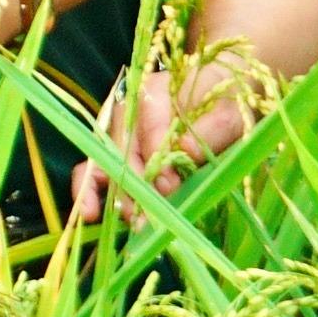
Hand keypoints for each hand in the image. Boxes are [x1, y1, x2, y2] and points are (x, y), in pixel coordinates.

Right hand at [69, 58, 254, 222]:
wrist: (220, 101)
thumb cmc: (224, 104)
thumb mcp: (227, 112)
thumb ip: (210, 130)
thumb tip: (186, 151)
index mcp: (155, 93)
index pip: (150, 129)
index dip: (158, 161)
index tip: (170, 185)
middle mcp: (129, 112)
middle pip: (124, 151)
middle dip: (137, 187)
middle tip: (153, 218)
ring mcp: (118, 133)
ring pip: (105, 163)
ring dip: (119, 197)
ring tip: (135, 223)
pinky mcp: (116, 153)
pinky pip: (94, 170)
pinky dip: (90, 191)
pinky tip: (89, 213)